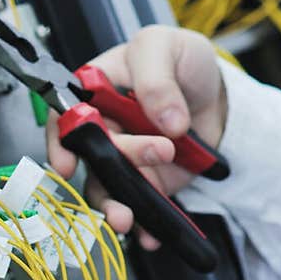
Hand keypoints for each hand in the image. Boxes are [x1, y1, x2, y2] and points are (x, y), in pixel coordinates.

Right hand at [44, 25, 227, 251]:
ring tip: (131, 217)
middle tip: (159, 151)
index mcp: (95, 90)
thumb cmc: (183, 61)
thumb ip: (158, 77)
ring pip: (107, 189)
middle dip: (115, 166)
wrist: (218, 94)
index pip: (64, 117)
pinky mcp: (148, 180)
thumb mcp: (167, 46)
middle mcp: (105, 127)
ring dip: (116, 206)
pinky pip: (139, 206)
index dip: (61, 142)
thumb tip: (164, 117)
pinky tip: (150, 233)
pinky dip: (144, 224)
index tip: (69, 162)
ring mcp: (125, 158)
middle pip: (92, 157)